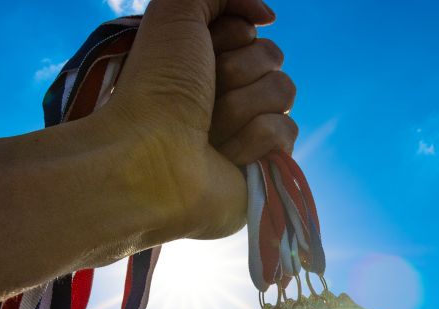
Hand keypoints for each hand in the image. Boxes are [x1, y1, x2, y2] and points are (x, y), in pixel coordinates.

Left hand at [94, 0, 297, 240]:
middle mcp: (228, 91)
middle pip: (272, 57)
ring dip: (242, 107)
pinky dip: (254, 140)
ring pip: (284, 91)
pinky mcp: (266, 163)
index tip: (200, 55)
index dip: (229, 37)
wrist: (151, 157)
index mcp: (207, 58)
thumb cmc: (156, 86)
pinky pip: (286, 131)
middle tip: (204, 97)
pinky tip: (226, 156)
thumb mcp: (175, 12)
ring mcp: (250, 128)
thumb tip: (266, 15)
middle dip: (237, 71)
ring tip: (210, 131)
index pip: (251, 30)